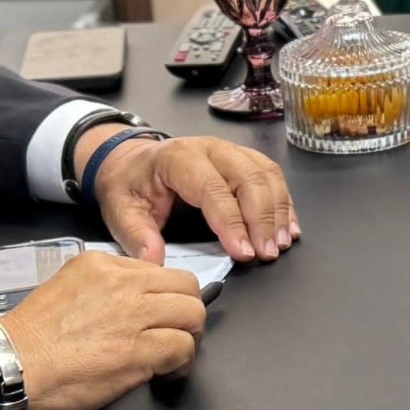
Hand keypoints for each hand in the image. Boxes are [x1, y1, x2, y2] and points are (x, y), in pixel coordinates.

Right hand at [0, 249, 208, 409]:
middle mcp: (122, 283)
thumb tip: (134, 301)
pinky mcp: (138, 350)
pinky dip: (181, 364)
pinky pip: (183, 348)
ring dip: (188, 339)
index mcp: (102, 265)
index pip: (159, 271)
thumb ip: (102, 289)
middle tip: (173, 337)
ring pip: (193, 315)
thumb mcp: (66, 289)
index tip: (157, 318)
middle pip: (186, 288)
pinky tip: (164, 374)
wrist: (6, 366)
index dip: (164, 298)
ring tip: (171, 358)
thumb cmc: (28, 339)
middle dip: (186, 314)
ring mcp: (132, 315)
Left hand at [85, 130, 298, 264]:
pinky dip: (283, 203)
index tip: (243, 253)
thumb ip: (137, 236)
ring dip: (278, 211)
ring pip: (266, 175)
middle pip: (249, 178)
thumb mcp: (120, 210)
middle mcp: (210, 149)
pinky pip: (271, 176)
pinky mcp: (243, 159)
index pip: (213, 190)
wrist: (131, 162)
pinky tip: (288, 228)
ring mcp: (230, 151)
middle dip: (262, 219)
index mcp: (179, 158)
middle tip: (267, 253)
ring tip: (280, 244)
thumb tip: (154, 261)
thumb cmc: (130, 184)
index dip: (232, 223)